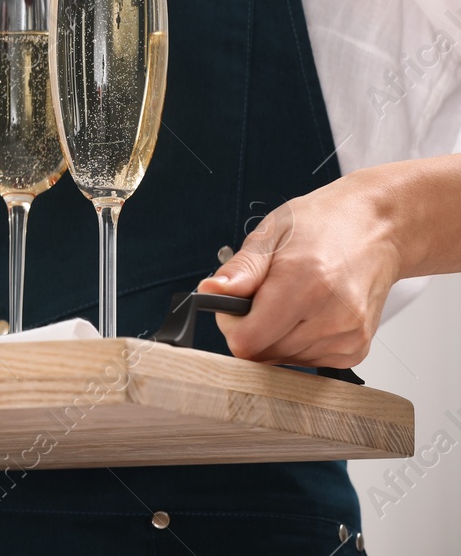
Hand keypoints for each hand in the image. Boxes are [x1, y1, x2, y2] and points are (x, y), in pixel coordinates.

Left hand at [196, 165, 403, 368]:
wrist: (377, 228)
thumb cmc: (324, 225)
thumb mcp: (270, 234)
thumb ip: (240, 271)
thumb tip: (209, 292)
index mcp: (304, 284)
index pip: (248, 341)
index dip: (230, 324)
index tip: (234, 303)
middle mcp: (332, 316)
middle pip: (263, 353)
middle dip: (252, 328)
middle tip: (264, 295)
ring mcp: (348, 336)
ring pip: (284, 359)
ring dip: (275, 335)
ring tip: (291, 299)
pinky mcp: (357, 349)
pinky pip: (308, 360)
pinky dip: (298, 341)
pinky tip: (307, 313)